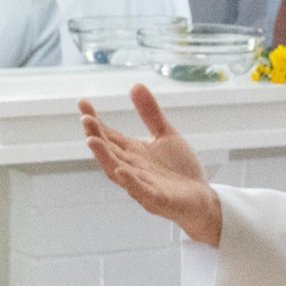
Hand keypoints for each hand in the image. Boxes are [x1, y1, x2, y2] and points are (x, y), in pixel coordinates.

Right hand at [80, 83, 222, 246]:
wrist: (203, 199)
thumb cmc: (180, 170)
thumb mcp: (166, 135)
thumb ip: (150, 114)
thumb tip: (135, 85)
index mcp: (133, 153)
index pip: (109, 136)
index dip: (95, 121)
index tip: (82, 104)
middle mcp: (132, 169)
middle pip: (109, 152)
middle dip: (96, 136)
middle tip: (85, 119)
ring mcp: (143, 186)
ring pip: (118, 172)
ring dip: (104, 158)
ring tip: (92, 141)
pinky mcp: (159, 200)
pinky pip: (142, 191)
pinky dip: (131, 182)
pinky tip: (122, 170)